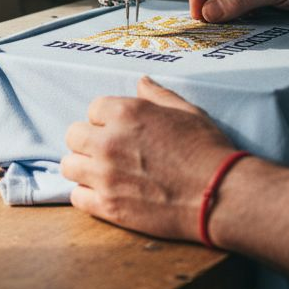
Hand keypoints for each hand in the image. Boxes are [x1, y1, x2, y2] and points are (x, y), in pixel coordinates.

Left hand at [63, 77, 235, 241]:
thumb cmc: (207, 150)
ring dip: (84, 167)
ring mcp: (106, 175)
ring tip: (104, 173)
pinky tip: (107, 194)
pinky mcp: (108, 206)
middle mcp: (109, 141)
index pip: (94, 108)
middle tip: (108, 151)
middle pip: (73, 135)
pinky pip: (77, 197)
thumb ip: (157, 96)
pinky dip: (88, 195)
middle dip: (89, 141)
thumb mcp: (186, 112)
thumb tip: (141, 81)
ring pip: (69, 166)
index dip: (107, 119)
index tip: (120, 130)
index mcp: (127, 112)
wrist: (219, 194)